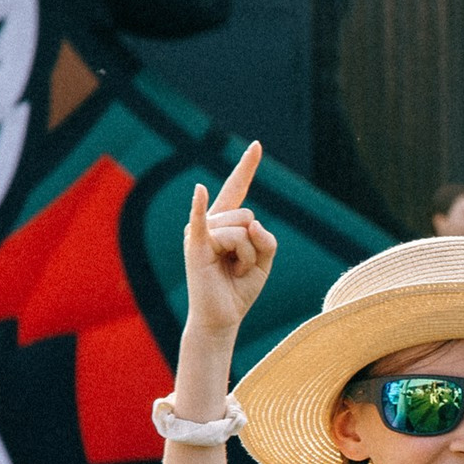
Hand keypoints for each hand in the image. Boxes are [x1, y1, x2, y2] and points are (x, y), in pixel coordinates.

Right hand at [182, 143, 277, 334]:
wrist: (221, 318)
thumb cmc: (238, 290)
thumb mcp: (264, 262)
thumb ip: (267, 239)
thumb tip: (254, 224)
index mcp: (226, 223)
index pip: (237, 189)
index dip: (247, 167)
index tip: (257, 145)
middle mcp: (211, 222)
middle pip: (250, 217)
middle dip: (255, 248)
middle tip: (239, 268)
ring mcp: (201, 232)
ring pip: (243, 230)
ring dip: (247, 257)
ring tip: (231, 271)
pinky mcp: (197, 245)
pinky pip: (202, 221)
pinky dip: (200, 207)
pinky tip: (200, 191)